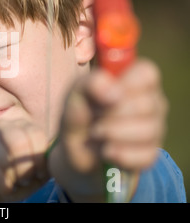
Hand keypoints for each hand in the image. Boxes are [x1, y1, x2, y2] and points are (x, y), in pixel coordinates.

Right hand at [0, 118, 49, 201]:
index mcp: (19, 125)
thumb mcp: (32, 173)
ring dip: (14, 178)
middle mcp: (1, 126)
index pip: (36, 133)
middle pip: (20, 142)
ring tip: (12, 184)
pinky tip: (2, 188)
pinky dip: (3, 186)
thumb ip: (45, 163)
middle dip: (26, 168)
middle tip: (24, 181)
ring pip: (7, 157)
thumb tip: (54, 158)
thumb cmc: (9, 179)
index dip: (41, 158)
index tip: (39, 174)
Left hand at [49, 59, 167, 201]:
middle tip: (94, 118)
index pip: (147, 73)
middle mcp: (151, 102)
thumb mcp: (77, 92)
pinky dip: (119, 154)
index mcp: (136, 79)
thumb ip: (91, 84)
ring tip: (96, 133)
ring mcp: (154, 129)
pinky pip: (144, 156)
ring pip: (147, 131)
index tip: (106, 95)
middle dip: (111, 114)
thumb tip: (115, 94)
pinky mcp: (150, 154)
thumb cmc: (80, 109)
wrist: (75, 145)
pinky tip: (106, 150)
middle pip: (145, 105)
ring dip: (112, 134)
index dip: (126, 84)